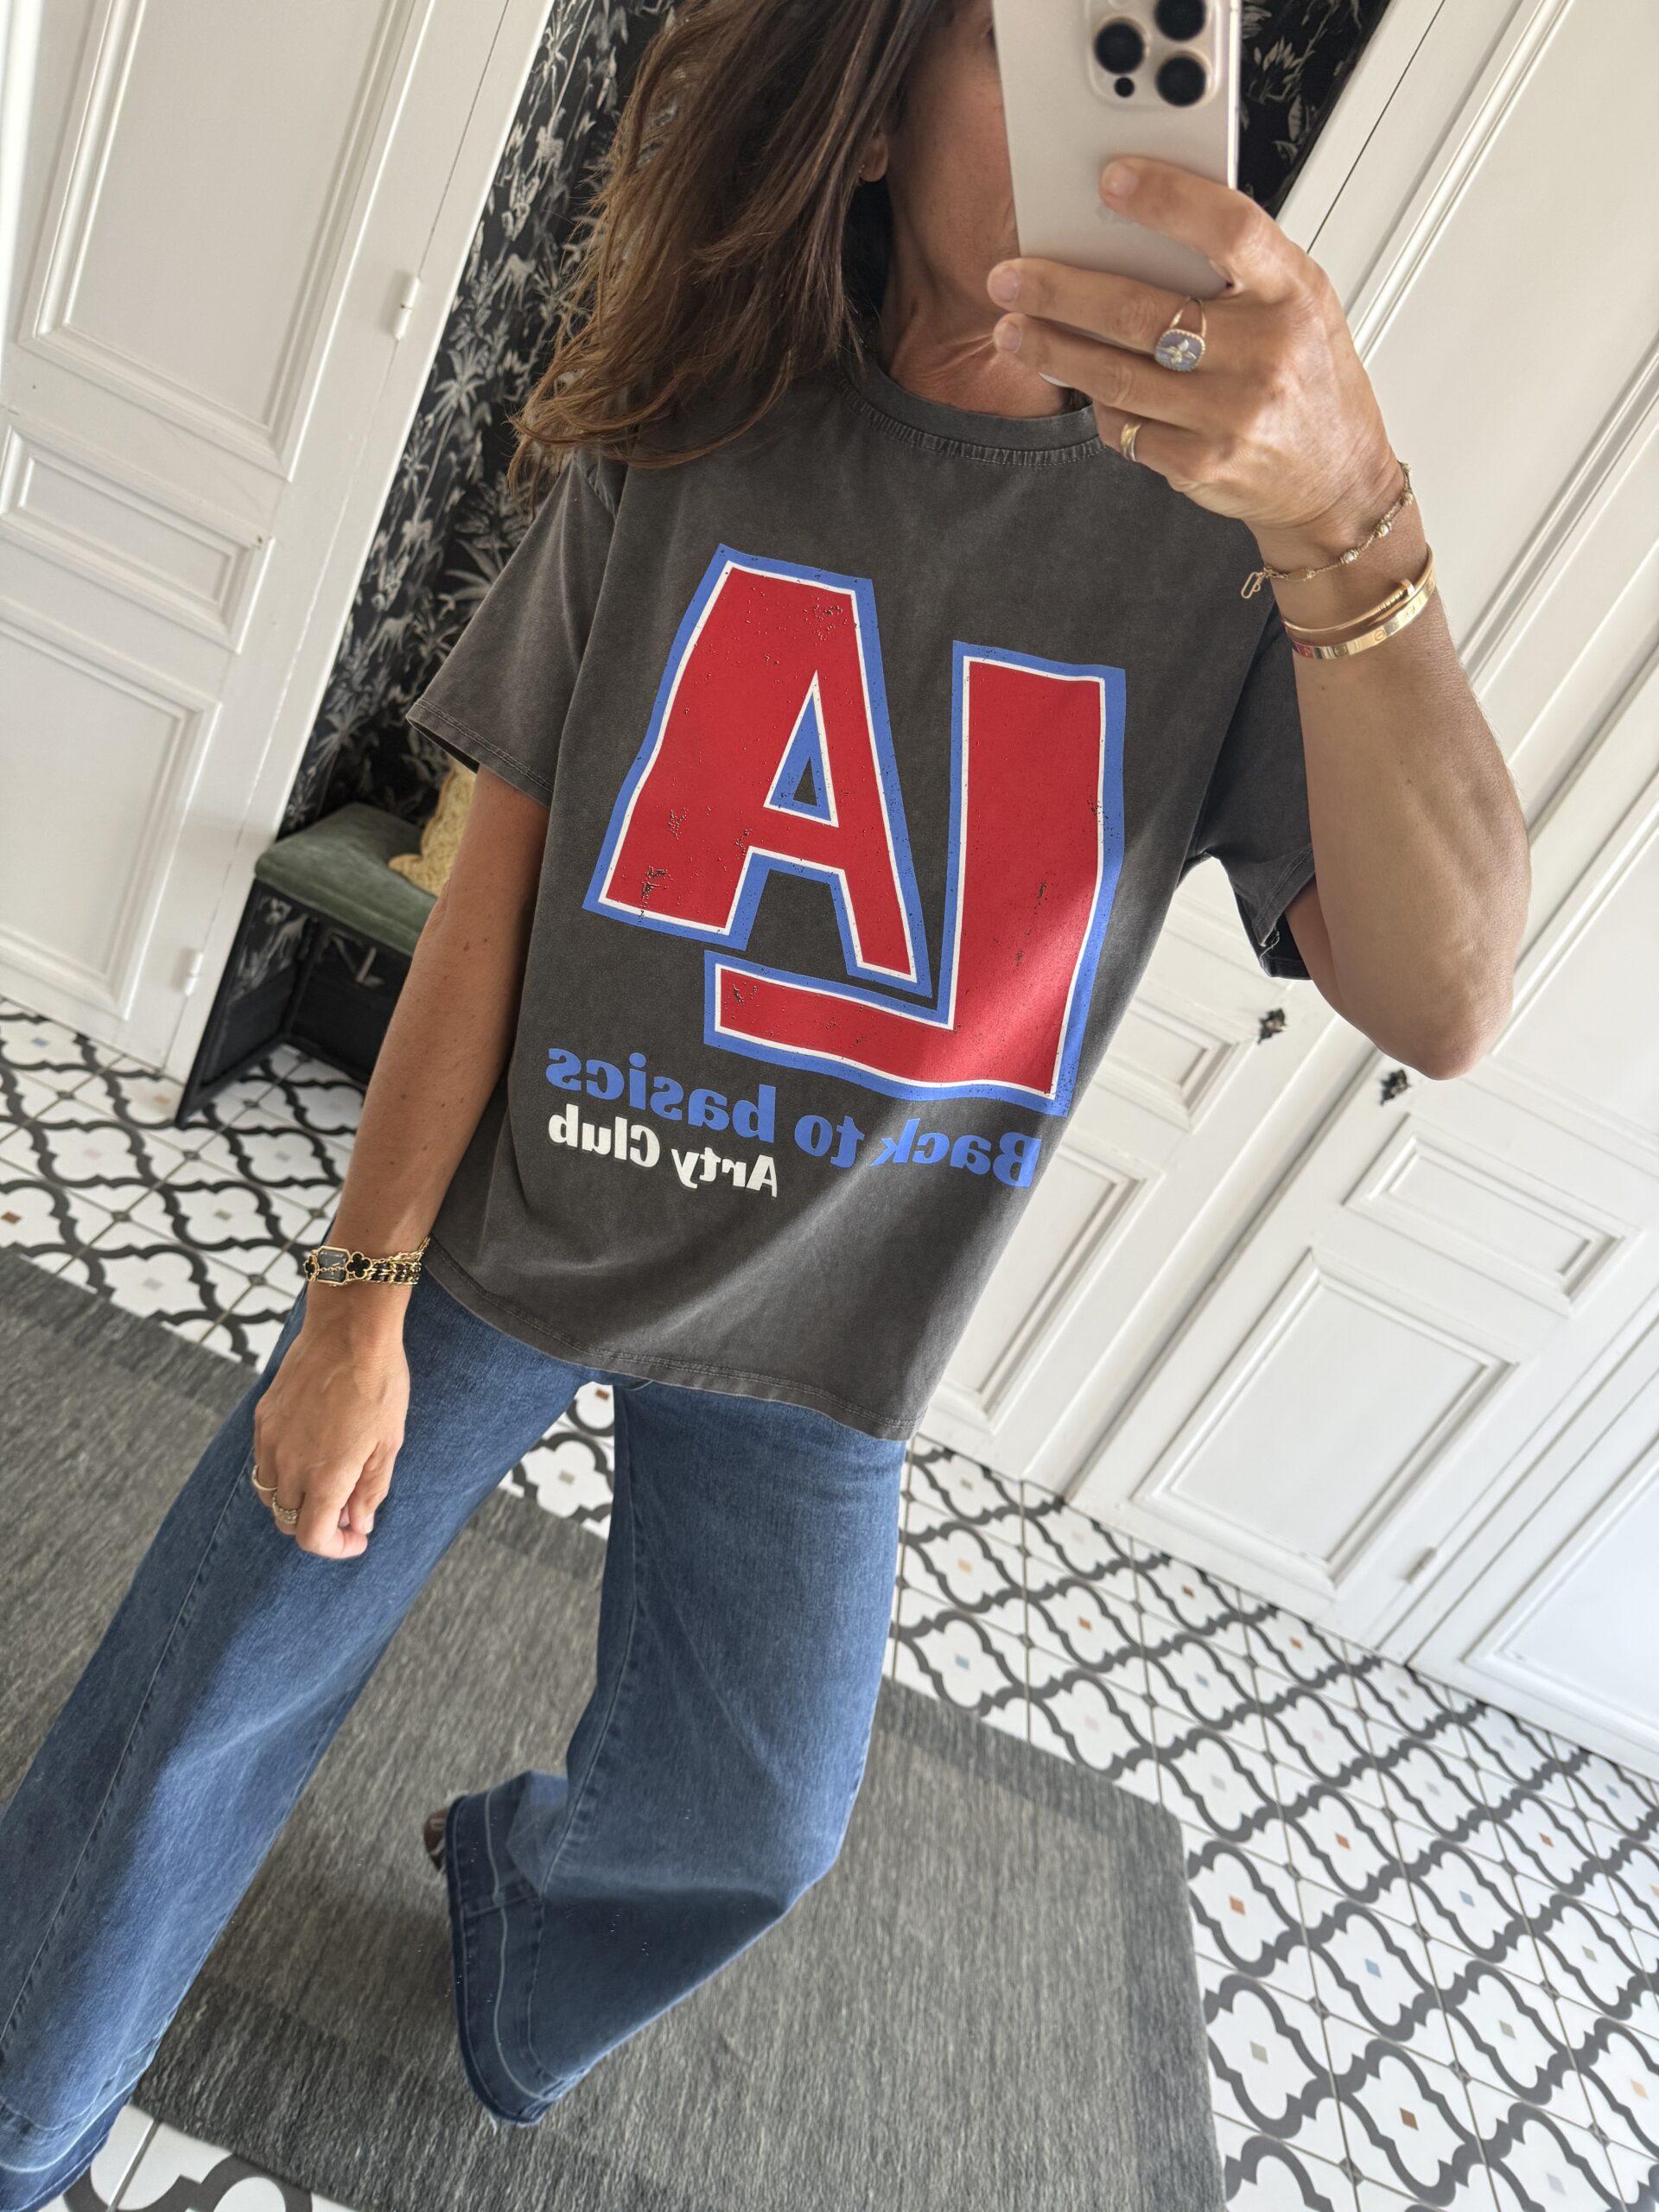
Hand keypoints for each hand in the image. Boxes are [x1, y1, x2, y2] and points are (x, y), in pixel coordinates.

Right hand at [252, 1305, 409, 1558]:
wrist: (349, 1329)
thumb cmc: (378, 1382)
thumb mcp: (388, 1443)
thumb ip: (370, 1491)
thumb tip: (358, 1525)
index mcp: (325, 1475)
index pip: (311, 1537)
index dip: (335, 1548)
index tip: (356, 1538)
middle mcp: (289, 1463)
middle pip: (287, 1520)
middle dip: (316, 1525)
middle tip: (347, 1510)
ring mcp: (270, 1440)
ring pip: (270, 1493)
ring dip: (296, 1499)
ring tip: (329, 1480)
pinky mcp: (262, 1418)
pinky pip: (264, 1461)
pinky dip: (284, 1471)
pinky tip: (312, 1451)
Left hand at [984, 154, 1399, 558]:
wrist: (1336, 480)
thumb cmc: (1310, 379)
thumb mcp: (1299, 302)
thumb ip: (1238, 266)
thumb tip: (1140, 227)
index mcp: (1292, 294)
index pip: (1229, 229)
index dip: (1167, 199)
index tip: (1112, 178)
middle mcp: (1263, 354)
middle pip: (1141, 311)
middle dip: (1061, 291)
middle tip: (1011, 277)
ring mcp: (1229, 415)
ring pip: (1116, 375)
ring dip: (1052, 349)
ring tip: (1013, 329)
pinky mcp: (1199, 464)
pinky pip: (1124, 426)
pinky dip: (1095, 401)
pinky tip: (1077, 381)